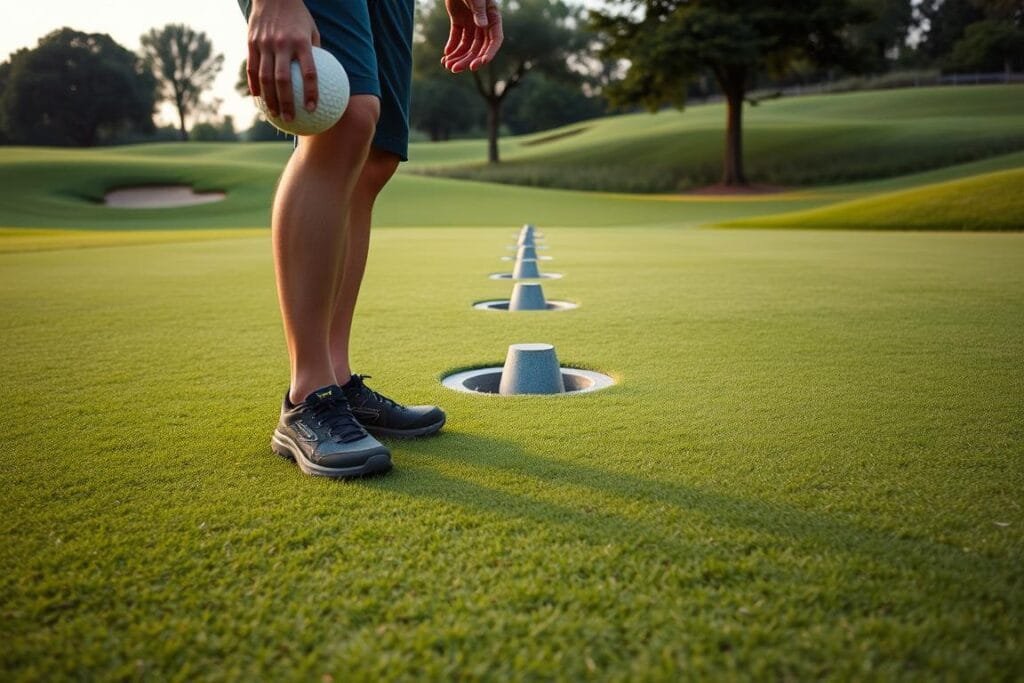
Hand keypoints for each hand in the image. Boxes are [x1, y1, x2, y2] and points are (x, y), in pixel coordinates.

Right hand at [247, 0, 320, 121]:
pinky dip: (254, 84)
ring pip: (265, 77)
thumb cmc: (298, 16)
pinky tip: (258, 98)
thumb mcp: (312, 30)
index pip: (309, 72)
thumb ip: (316, 53)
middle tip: (290, 119)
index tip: (312, 109)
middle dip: (286, 102)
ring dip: (269, 98)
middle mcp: (282, 44)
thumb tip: (322, 79)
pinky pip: (252, 68)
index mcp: (301, 42)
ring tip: (273, 114)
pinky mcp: (251, 42)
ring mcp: (265, 43)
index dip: (311, 92)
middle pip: (283, 80)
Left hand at [442, 0, 502, 72]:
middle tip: (455, 70)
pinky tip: (445, 55)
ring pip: (467, 46)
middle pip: (478, 48)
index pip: (494, 41)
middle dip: (467, 60)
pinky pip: (457, 38)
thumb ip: (479, 11)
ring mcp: (472, 23)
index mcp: (493, 18)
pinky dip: (451, 47)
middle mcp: (484, 24)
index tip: (477, 65)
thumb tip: (482, 26)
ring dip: (458, 56)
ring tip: (446, 65)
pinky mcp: (459, 21)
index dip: (487, 54)